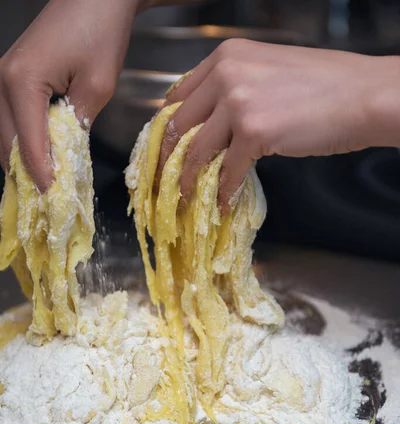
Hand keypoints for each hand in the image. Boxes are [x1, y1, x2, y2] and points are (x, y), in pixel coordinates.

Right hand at [0, 0, 138, 191]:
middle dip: (27, 173)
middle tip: (49, 200)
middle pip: (7, 143)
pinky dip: (25, 142)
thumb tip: (66, 158)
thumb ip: (77, 126)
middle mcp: (3, 81)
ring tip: (47, 184)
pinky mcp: (12, 78)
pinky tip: (43, 157)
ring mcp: (3, 78)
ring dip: (23, 161)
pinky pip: (13, 121)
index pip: (28, 143)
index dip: (41, 175)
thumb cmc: (99, 33)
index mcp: (21, 82)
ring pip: (5, 135)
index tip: (53, 199)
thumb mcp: (96, 86)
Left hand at [157, 39, 399, 212]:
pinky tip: (224, 202)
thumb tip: (211, 124)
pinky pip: (228, 170)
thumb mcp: (267, 72)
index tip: (165, 151)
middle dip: (169, 159)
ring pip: (197, 151)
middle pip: (180, 125)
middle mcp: (226, 74)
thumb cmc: (324, 85)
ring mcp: (238, 103)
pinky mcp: (254, 132)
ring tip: (187, 198)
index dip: (168, 129)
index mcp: (225, 56)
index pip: (180, 96)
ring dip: (190, 181)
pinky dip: (224, 191)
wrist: (362, 95)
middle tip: (166, 180)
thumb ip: (233, 90)